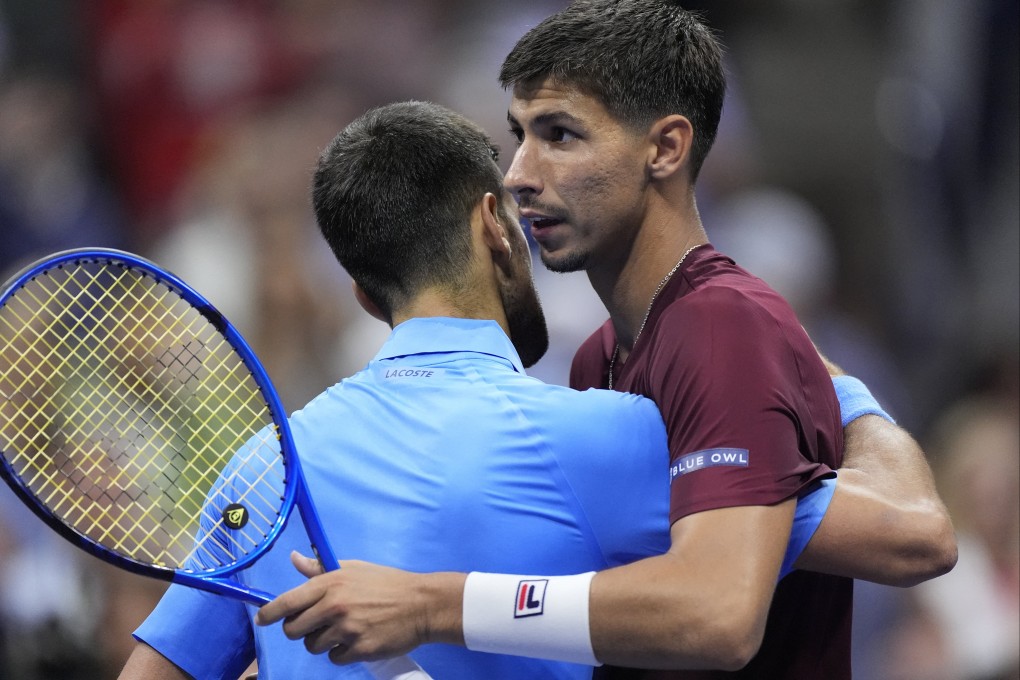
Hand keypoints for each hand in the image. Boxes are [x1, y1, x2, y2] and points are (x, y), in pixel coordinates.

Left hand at [255, 552, 463, 664]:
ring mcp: (346, 630)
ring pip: (313, 646)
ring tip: (342, 629)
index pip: (287, 602)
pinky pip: (334, 658)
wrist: (421, 604)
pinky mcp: (359, 650)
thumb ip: (321, 568)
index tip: (261, 620)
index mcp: (330, 584)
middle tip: (313, 625)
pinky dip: (341, 653)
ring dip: (322, 642)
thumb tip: (294, 560)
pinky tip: (356, 639)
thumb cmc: (386, 583)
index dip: (269, 613)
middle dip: (299, 630)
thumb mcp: (353, 568)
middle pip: (294, 630)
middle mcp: (334, 607)